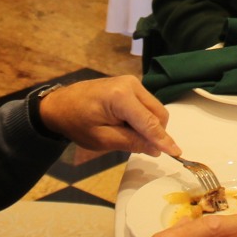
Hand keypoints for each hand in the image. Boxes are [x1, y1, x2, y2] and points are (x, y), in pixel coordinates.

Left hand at [37, 78, 177, 156]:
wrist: (59, 104)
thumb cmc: (75, 122)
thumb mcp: (101, 139)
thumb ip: (131, 142)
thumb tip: (156, 149)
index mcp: (121, 97)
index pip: (150, 122)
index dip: (164, 140)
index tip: (177, 153)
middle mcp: (131, 84)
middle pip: (158, 113)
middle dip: (156, 133)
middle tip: (137, 146)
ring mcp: (132, 82)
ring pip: (155, 109)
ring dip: (149, 126)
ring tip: (124, 133)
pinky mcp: (130, 84)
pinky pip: (146, 105)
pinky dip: (143, 118)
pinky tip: (125, 125)